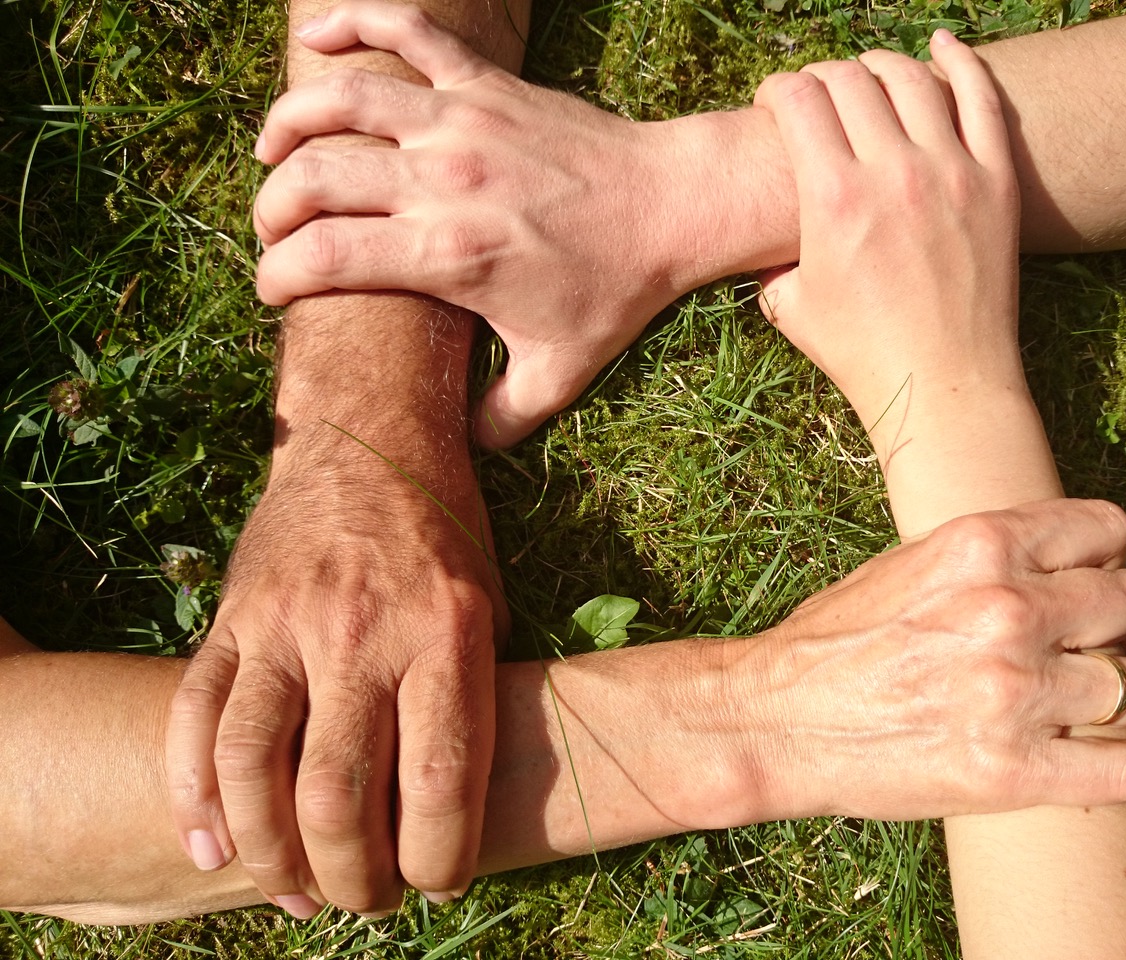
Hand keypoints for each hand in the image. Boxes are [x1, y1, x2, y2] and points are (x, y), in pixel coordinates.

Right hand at [166, 450, 507, 916]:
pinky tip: (212, 848)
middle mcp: (361, 631)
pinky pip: (192, 718)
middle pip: (338, 793)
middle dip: (355, 877)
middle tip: (369, 899)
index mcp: (444, 631)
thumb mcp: (490, 604)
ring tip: (299, 893)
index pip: (439, 780)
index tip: (437, 882)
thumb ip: (471, 697)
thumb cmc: (443, 535)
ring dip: (271, 855)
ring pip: (251, 767)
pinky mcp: (232, 618)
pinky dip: (192, 797)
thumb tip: (449, 812)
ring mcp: (284, 623)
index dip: (439, 857)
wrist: (367, 440)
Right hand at [252, 0, 719, 447]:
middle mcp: (444, 181)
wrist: (672, 206)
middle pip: (312, 176)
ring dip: (288, 122)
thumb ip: (500, 418)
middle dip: (271, 208)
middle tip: (272, 232)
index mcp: (451, 254)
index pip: (324, 256)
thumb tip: (457, 449)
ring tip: (272, 152)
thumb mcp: (559, 373)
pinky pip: (407, 30)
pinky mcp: (486, 82)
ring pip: (341, 99)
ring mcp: (462, 120)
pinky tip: (320, 39)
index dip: (278, 273)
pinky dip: (353, 21)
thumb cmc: (615, 290)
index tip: (274, 289)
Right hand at [742, 499, 1125, 819]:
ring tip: (1119, 707)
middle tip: (1100, 648)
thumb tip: (1063, 567)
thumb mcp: (907, 566)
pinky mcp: (1014, 771)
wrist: (774, 720)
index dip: (1108, 559)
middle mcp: (1007, 609)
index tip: (1093, 584)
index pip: (1108, 531)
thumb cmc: (830, 643)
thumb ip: (988, 558)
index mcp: (979, 544)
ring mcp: (1015, 691)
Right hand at [753, 32, 1023, 422]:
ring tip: (866, 75)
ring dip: (878, 64)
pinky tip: (941, 45)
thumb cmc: (861, 354)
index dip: (777, 89)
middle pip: (848, 80)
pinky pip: (981, 96)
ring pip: (910, 77)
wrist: (943, 384)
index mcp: (832, 198)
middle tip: (815, 96)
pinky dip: (958, 60)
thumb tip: (763, 233)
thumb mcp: (787, 306)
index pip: (798, 100)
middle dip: (820, 76)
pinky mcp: (996, 180)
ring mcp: (950, 170)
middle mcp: (891, 171)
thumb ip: (768, 257)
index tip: (773, 103)